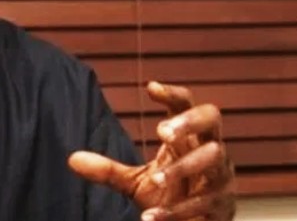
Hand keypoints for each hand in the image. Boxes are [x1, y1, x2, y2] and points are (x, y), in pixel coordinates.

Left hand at [68, 82, 235, 220]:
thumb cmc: (169, 197)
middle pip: (211, 119)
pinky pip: (205, 203)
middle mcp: (211, 150)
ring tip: (156, 179)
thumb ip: (108, 170)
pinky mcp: (224, 206)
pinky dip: (177, 211)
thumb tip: (72, 159)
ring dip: (182, 169)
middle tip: (162, 131)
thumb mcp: (135, 182)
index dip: (173, 94)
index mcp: (189, 138)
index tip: (150, 87)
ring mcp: (222, 177)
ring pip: (212, 160)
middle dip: (189, 122)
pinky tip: (152, 217)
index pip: (187, 104)